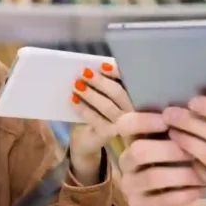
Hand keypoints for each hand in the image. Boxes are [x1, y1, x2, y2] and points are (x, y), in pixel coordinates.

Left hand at [68, 62, 130, 184]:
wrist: (90, 140)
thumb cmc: (98, 113)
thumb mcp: (103, 97)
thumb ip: (103, 84)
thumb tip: (89, 68)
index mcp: (133, 96)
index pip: (128, 81)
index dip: (116, 72)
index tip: (102, 65)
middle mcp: (133, 110)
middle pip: (118, 93)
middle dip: (100, 81)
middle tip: (83, 72)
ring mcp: (123, 124)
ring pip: (107, 106)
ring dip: (90, 94)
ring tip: (75, 84)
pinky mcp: (110, 133)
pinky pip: (96, 119)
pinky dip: (83, 109)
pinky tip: (73, 100)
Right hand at [115, 111, 205, 205]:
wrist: (175, 197)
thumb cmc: (179, 160)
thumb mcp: (177, 140)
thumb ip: (181, 126)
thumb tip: (197, 110)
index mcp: (132, 138)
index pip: (125, 124)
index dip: (144, 121)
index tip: (167, 120)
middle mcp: (126, 160)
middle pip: (138, 151)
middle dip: (170, 150)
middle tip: (195, 150)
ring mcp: (129, 184)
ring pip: (152, 176)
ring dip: (182, 174)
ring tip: (204, 173)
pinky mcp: (138, 205)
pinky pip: (159, 200)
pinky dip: (182, 194)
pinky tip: (200, 190)